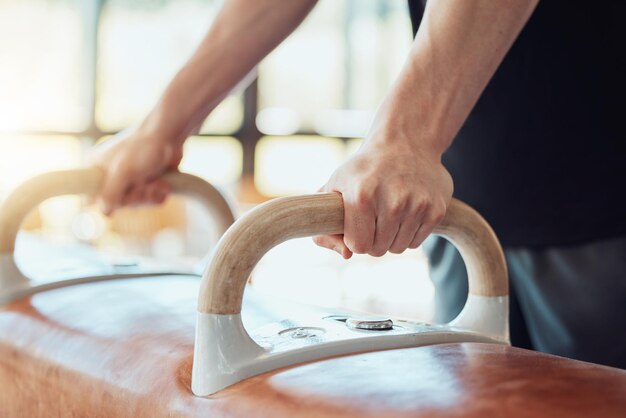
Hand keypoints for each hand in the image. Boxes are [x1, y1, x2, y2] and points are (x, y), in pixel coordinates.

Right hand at [88, 127, 183, 214]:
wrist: (169, 135)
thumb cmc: (143, 148)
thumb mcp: (123, 171)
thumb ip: (111, 192)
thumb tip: (104, 212)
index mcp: (94, 169)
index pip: (89, 199)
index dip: (106, 201)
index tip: (121, 194)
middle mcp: (109, 176)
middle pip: (117, 204)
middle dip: (135, 198)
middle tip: (144, 185)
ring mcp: (129, 180)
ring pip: (136, 204)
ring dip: (149, 196)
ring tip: (157, 182)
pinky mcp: (146, 183)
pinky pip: (150, 201)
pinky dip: (159, 195)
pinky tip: (164, 184)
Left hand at [313, 128, 452, 258]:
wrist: (406, 142)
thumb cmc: (364, 170)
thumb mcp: (335, 187)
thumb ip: (325, 226)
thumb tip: (345, 255)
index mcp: (362, 196)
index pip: (358, 246)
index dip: (355, 240)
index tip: (356, 226)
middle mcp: (392, 201)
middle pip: (378, 250)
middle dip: (372, 240)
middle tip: (373, 219)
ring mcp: (417, 206)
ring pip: (398, 248)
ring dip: (391, 237)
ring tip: (389, 213)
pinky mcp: (436, 210)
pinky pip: (416, 242)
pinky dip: (408, 233)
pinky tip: (405, 212)